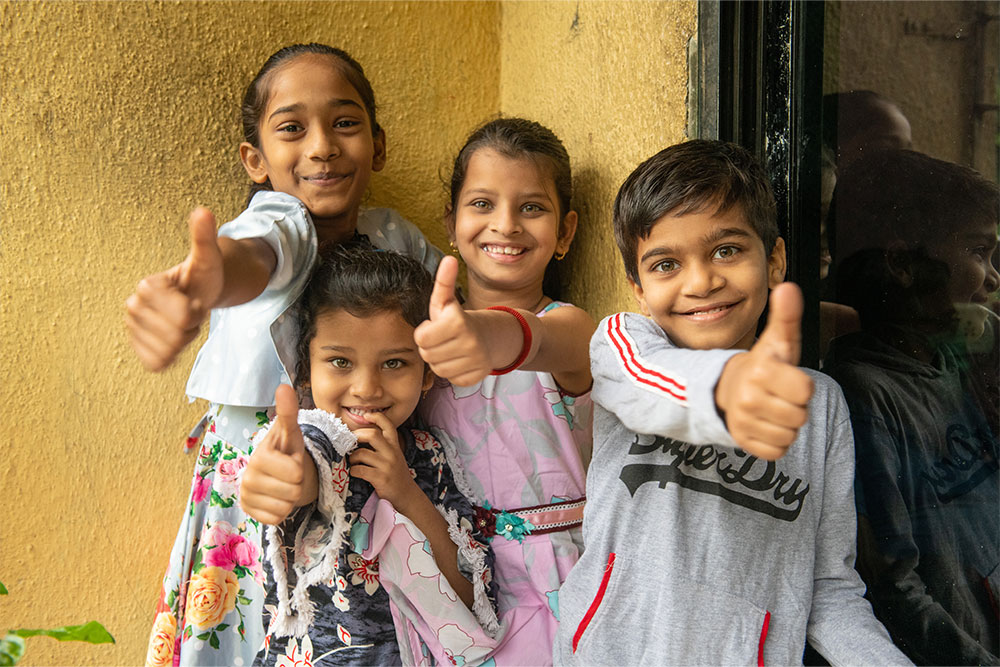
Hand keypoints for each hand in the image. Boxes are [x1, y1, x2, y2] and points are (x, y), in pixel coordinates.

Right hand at [124, 207, 223, 370]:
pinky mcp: (136, 347)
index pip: (182, 316)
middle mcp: (133, 306)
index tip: (192, 298)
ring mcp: (132, 328)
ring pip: (168, 351)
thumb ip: (203, 236)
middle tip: (190, 310)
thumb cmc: (202, 275)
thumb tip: (203, 212)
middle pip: (176, 335)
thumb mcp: (208, 257)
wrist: (196, 293)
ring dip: (183, 340)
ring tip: (183, 321)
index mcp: (147, 285)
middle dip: (191, 326)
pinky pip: (155, 363)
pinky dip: (171, 355)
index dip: (196, 312)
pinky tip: (174, 338)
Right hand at [240, 385, 316, 524]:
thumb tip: (284, 386)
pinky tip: (275, 497)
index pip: (296, 472)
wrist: (275, 473)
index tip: (289, 460)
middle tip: (288, 475)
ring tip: (282, 484)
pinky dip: (281, 510)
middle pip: (293, 491)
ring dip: (290, 498)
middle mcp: (248, 477)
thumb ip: (288, 412)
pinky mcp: (249, 512)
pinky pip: (278, 518)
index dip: (299, 467)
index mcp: (259, 457)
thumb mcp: (290, 432)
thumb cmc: (285, 450)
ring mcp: (246, 496)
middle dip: (296, 483)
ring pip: (286, 506)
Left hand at [347, 411, 419, 512]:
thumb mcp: (394, 456)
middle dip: (357, 436)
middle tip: (350, 442)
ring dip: (352, 457)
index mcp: (395, 446)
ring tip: (352, 461)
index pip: (388, 425)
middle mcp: (392, 453)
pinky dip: (353, 470)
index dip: (377, 417)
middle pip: (372, 435)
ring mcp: (386, 465)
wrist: (406, 495)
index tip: (366, 415)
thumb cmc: (396, 474)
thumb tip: (361, 435)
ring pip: (362, 453)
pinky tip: (354, 472)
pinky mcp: (381, 478)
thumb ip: (383, 446)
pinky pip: (359, 470)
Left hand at [414, 256, 494, 385]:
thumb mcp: (447, 301)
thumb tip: (449, 259)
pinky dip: (452, 371)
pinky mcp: (477, 377)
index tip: (435, 326)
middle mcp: (470, 343)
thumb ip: (444, 281)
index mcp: (459, 323)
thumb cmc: (458, 319)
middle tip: (442, 338)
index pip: (421, 338)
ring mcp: (475, 362)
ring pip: (437, 369)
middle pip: (427, 354)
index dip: (425, 332)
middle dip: (430, 346)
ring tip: (450, 349)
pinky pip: (450, 379)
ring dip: (440, 360)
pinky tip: (459, 360)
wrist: (489, 337)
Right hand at [715, 282, 814, 460]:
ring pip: (790, 435)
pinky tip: (766, 425)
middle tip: (780, 395)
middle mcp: (748, 397)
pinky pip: (778, 451)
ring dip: (787, 425)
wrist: (726, 389)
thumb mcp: (777, 341)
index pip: (806, 391)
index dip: (802, 386)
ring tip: (773, 409)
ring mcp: (743, 421)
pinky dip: (776, 441)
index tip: (787, 378)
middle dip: (795, 407)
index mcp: (761, 370)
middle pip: (800, 416)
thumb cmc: (763, 366)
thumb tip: (789, 287)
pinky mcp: (743, 442)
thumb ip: (786, 316)